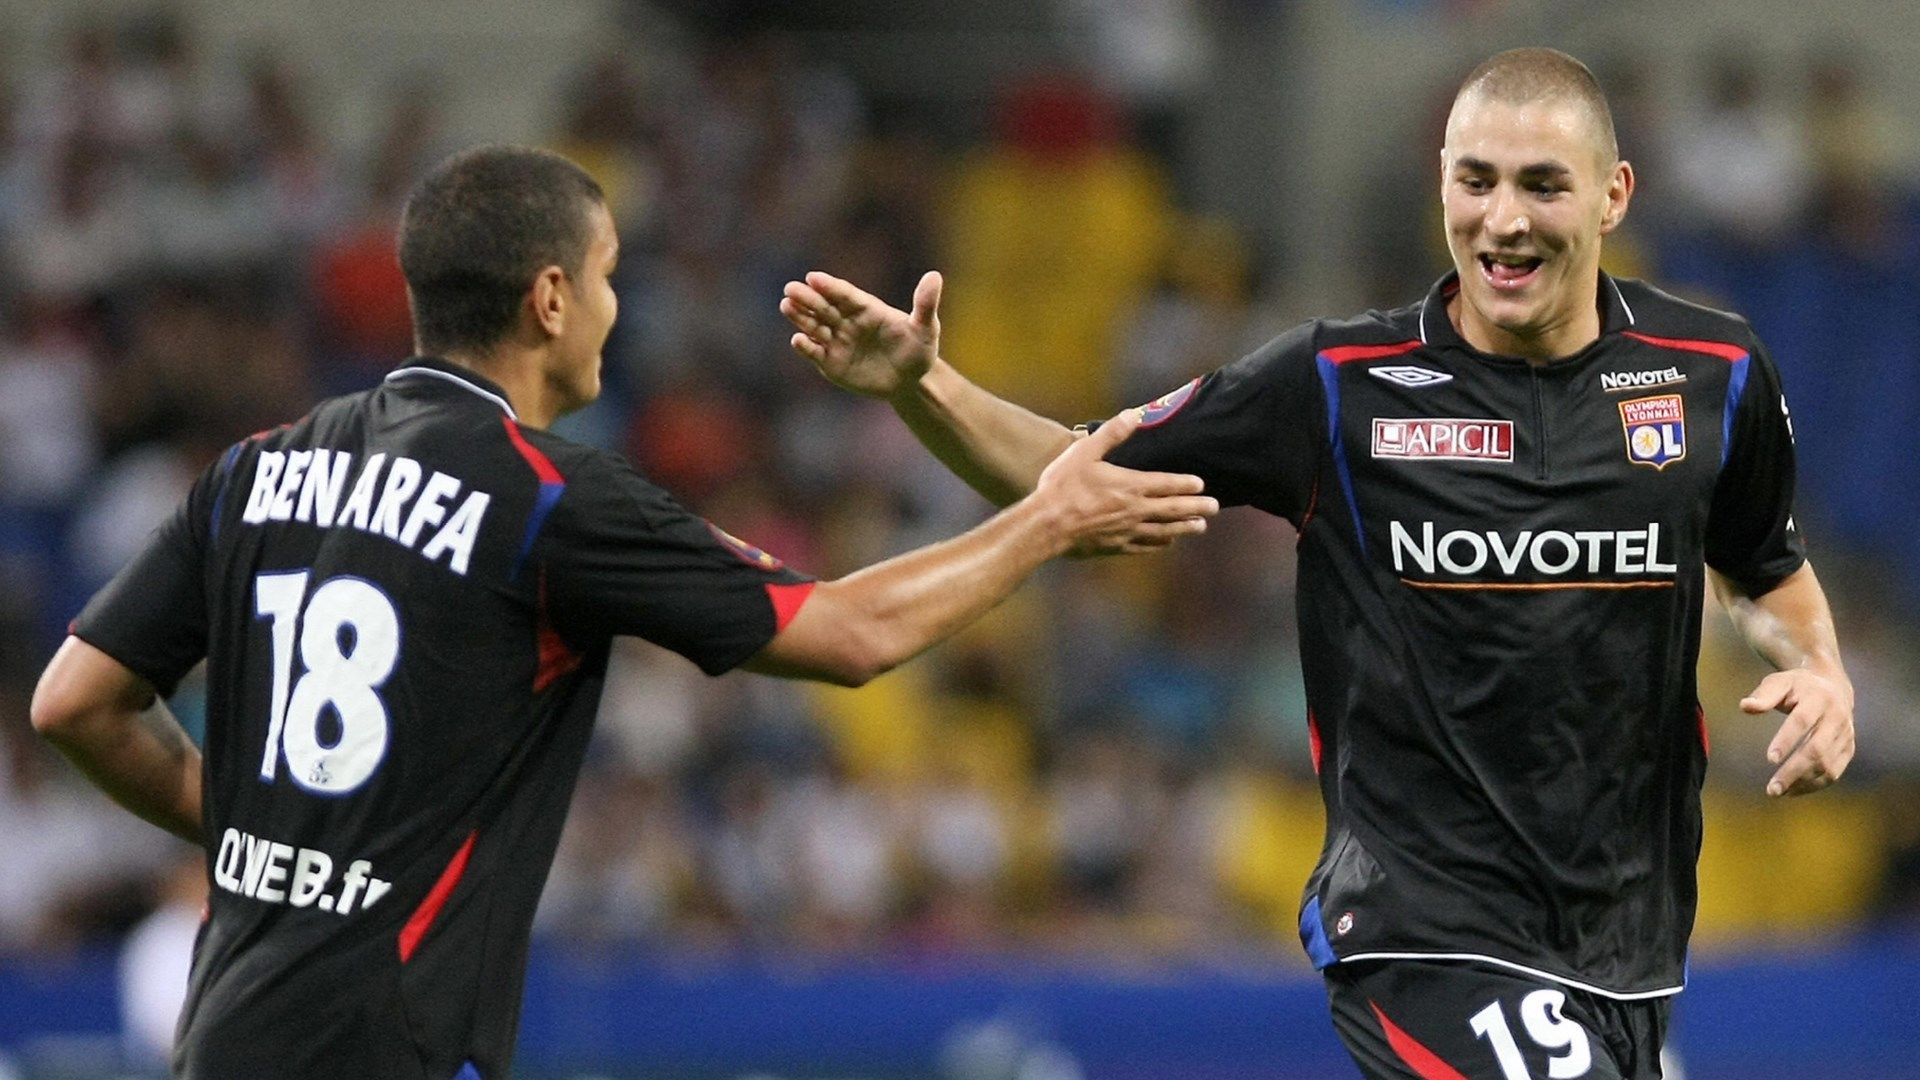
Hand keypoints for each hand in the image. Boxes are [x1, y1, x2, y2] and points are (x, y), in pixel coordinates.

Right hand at [782, 270, 940, 397]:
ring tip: (786, 305)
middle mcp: (848, 322)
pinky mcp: (832, 363)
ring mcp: (838, 342)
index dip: (830, 286)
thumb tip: (934, 276)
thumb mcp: (926, 328)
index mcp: (868, 309)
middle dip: (808, 298)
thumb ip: (925, 304)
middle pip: (825, 308)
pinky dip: (806, 347)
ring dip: (800, 317)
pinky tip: (797, 340)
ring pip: (815, 326)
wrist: (910, 382)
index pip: (845, 295)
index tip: (814, 278)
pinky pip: (816, 353)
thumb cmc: (918, 350)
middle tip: (790, 288)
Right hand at [1030, 408, 1217, 555]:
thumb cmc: (1062, 487)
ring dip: (1185, 527)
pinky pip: (1145, 546)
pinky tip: (1167, 543)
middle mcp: (1135, 510)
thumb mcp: (1085, 452)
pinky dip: (1160, 543)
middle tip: (1216, 507)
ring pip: (1164, 530)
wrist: (1046, 526)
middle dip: (1196, 507)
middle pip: (1173, 509)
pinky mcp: (1116, 546)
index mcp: (1130, 485)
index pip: (1167, 484)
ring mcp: (1127, 531)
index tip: (1202, 484)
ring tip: (1201, 527)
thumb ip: (1112, 433)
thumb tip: (1134, 414)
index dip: (1186, 484)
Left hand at [1742, 667, 1854, 796]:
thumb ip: (1763, 695)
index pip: (1802, 721)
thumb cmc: (1797, 686)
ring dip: (1804, 782)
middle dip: (1794, 771)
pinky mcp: (1849, 748)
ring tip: (1778, 792)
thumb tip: (1745, 706)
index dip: (1786, 740)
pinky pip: (1835, 772)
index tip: (1770, 759)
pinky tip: (1793, 790)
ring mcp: (1846, 735)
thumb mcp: (1779, 682)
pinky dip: (1815, 785)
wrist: (1832, 686)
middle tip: (1772, 789)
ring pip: (1828, 765)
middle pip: (1817, 749)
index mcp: (1818, 698)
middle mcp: (1837, 717)